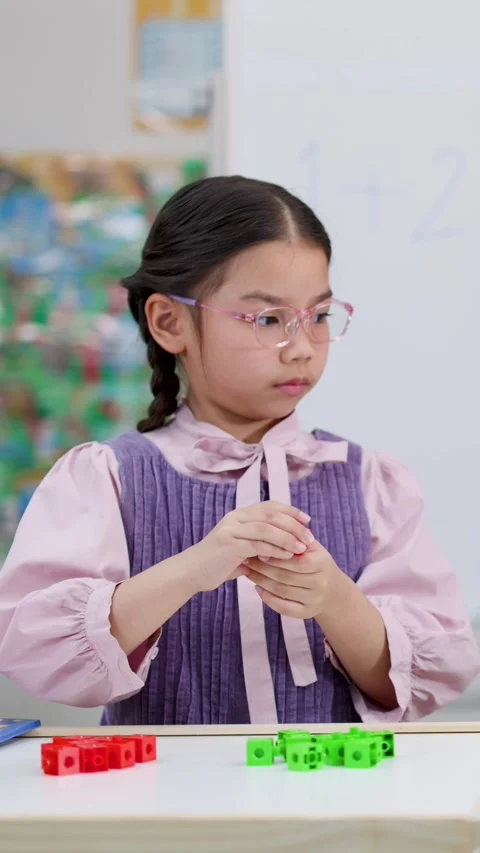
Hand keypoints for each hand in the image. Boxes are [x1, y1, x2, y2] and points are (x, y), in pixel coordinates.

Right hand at [190, 501, 313, 592]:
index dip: (291, 511)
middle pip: (271, 514)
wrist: (191, 572)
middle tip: (310, 538)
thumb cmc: (219, 562)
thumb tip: (289, 544)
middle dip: (294, 525)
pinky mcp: (228, 545)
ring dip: (288, 538)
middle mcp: (235, 518)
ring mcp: (230, 530)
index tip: (308, 521)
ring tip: (302, 548)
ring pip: (266, 528)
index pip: (270, 506)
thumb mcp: (242, 548)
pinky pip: (257, 544)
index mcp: (240, 515)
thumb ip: (260, 542)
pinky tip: (287, 556)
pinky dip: (275, 549)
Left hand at [240, 538, 339, 618]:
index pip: (296, 560)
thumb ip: (295, 538)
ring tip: (246, 571)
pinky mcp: (307, 613)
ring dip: (260, 581)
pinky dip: (267, 598)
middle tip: (245, 558)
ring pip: (281, 591)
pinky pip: (283, 607)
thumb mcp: (312, 547)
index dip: (275, 556)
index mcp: (322, 563)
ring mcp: (314, 600)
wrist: (333, 590)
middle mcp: (320, 584)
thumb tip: (270, 527)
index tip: (257, 547)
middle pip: (285, 576)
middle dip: (262, 567)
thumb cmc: (315, 561)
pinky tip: (257, 587)